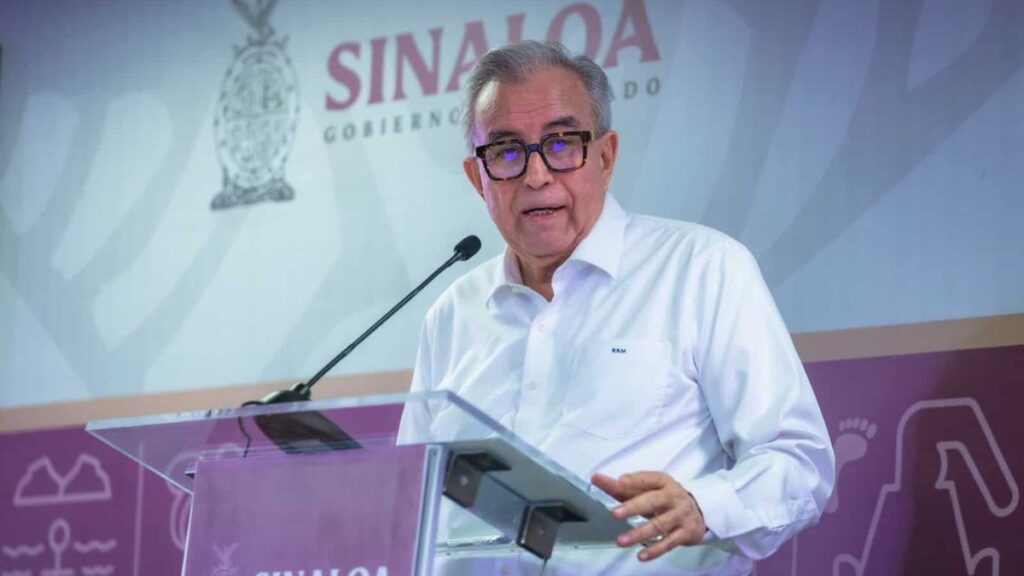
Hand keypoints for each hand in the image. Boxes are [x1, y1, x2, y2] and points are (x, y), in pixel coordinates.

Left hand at [591, 471, 706, 561]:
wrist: (698, 513)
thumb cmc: (665, 498)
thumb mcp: (647, 489)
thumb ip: (621, 486)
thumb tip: (596, 478)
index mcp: (663, 482)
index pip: (647, 478)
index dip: (634, 480)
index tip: (619, 482)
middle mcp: (673, 496)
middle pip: (653, 501)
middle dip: (634, 507)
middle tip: (615, 514)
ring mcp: (681, 515)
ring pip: (659, 525)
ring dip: (639, 534)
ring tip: (621, 541)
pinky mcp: (685, 533)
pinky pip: (669, 543)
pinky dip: (655, 550)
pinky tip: (641, 555)